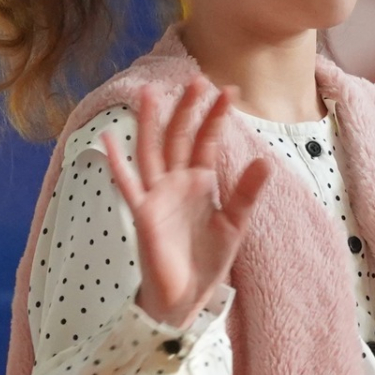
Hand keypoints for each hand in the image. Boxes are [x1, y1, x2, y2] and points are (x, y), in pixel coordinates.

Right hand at [101, 76, 271, 328]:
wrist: (185, 297)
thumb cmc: (206, 259)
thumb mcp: (234, 224)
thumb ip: (246, 192)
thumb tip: (267, 161)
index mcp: (199, 181)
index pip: (206, 141)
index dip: (215, 116)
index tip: (228, 90)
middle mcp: (175, 182)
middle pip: (179, 137)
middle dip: (186, 109)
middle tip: (196, 78)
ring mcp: (156, 195)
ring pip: (151, 151)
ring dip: (150, 123)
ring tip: (149, 92)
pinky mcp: (142, 214)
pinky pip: (128, 185)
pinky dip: (116, 163)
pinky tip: (107, 140)